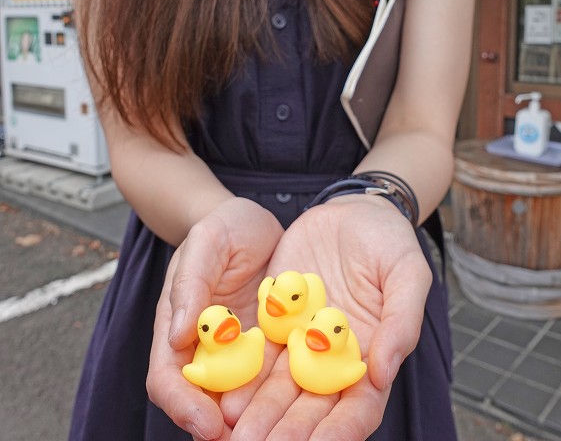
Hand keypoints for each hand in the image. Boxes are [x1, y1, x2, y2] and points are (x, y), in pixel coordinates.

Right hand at [146, 197, 283, 439]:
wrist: (256, 223)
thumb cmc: (224, 227)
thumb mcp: (207, 241)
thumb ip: (191, 283)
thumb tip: (175, 336)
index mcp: (178, 328)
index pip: (167, 379)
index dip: (183, 407)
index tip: (209, 426)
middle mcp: (206, 350)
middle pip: (203, 404)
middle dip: (221, 431)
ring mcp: (239, 354)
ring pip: (241, 403)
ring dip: (257, 423)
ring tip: (284, 438)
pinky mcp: (272, 351)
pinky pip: (277, 382)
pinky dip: (287, 401)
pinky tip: (310, 410)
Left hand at [221, 195, 432, 440]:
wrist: (353, 209)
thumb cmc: (390, 241)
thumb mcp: (407, 273)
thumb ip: (401, 321)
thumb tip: (384, 373)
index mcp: (372, 355)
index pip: (359, 406)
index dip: (340, 431)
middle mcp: (334, 357)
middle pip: (312, 406)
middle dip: (286, 431)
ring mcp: (303, 340)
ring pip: (279, 386)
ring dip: (257, 411)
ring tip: (232, 428)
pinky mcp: (277, 318)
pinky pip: (257, 350)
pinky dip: (241, 373)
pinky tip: (222, 389)